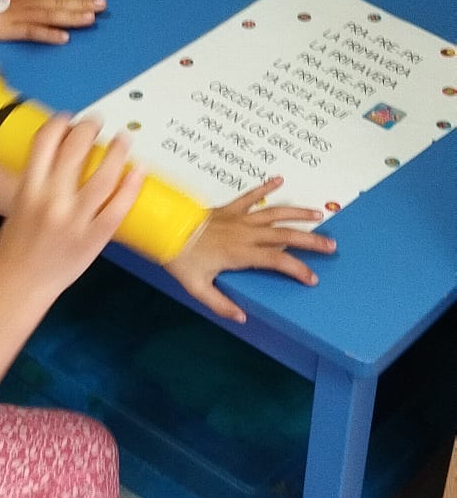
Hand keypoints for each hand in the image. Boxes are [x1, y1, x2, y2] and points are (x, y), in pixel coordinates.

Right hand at [0, 0, 105, 43]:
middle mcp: (28, 1)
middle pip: (59, 4)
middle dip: (82, 5)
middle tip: (103, 7)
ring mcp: (19, 15)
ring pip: (50, 16)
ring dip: (71, 17)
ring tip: (91, 20)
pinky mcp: (8, 28)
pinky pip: (32, 32)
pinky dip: (48, 34)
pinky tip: (63, 38)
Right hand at [0, 115, 144, 304]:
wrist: (19, 283)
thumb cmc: (15, 246)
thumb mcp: (18, 204)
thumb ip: (37, 181)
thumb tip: (58, 157)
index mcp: (29, 188)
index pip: (45, 141)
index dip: (60, 123)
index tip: (69, 118)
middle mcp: (51, 199)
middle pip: (75, 150)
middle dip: (89, 128)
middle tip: (98, 122)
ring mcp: (74, 219)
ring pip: (102, 176)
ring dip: (117, 151)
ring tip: (124, 139)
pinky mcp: (93, 238)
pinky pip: (117, 208)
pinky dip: (130, 186)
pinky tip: (138, 170)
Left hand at [167, 176, 336, 323]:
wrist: (166, 231)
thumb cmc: (181, 259)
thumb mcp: (198, 288)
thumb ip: (220, 304)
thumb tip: (241, 317)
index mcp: (241, 254)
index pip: (278, 260)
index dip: (297, 269)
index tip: (311, 278)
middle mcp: (245, 234)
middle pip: (285, 235)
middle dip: (311, 240)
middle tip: (331, 245)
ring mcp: (239, 219)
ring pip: (275, 213)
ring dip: (298, 213)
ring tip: (318, 214)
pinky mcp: (230, 209)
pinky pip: (251, 196)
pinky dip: (266, 187)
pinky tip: (279, 180)